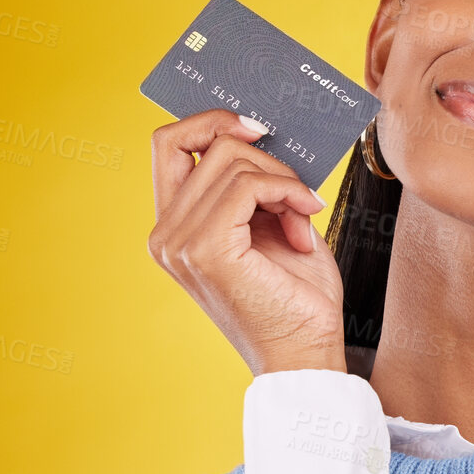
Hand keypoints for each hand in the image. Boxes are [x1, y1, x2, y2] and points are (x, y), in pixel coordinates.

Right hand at [147, 109, 346, 375]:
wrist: (307, 351)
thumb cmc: (296, 295)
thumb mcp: (272, 224)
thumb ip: (254, 184)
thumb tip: (262, 131)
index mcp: (175, 226)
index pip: (169, 144)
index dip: (211, 122)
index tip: (258, 128)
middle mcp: (166, 234)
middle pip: (206, 144)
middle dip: (265, 157)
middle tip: (297, 190)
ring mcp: (180, 243)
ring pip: (232, 162)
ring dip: (284, 181)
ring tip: (305, 217)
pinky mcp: (207, 250)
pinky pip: (248, 186)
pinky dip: (287, 191)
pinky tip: (308, 217)